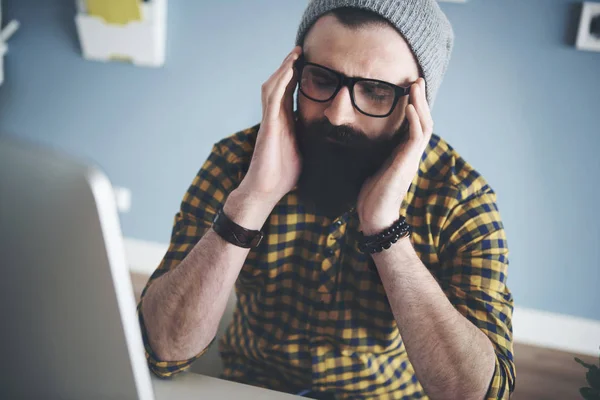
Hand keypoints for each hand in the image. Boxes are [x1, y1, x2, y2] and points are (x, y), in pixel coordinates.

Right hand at [236, 47, 302, 205]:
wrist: (267, 190)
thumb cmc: (284, 175)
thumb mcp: (306, 151)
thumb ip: (313, 139)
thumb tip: (334, 138)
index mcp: (284, 122)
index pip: (289, 93)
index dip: (296, 77)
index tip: (308, 64)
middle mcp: (275, 117)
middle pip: (280, 84)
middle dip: (289, 67)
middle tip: (301, 51)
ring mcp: (270, 120)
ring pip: (274, 86)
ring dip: (284, 68)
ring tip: (295, 53)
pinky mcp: (269, 125)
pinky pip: (273, 98)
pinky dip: (281, 82)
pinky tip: (290, 70)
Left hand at [356, 78, 432, 235]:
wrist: (374, 216)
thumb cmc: (371, 194)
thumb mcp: (371, 166)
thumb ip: (373, 152)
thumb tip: (360, 138)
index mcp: (403, 153)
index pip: (414, 125)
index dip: (414, 107)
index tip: (408, 89)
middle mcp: (411, 154)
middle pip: (423, 120)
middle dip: (420, 100)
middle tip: (416, 80)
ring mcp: (411, 158)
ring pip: (424, 124)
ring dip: (420, 104)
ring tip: (415, 86)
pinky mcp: (407, 163)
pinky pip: (416, 137)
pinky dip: (414, 120)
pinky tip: (408, 106)